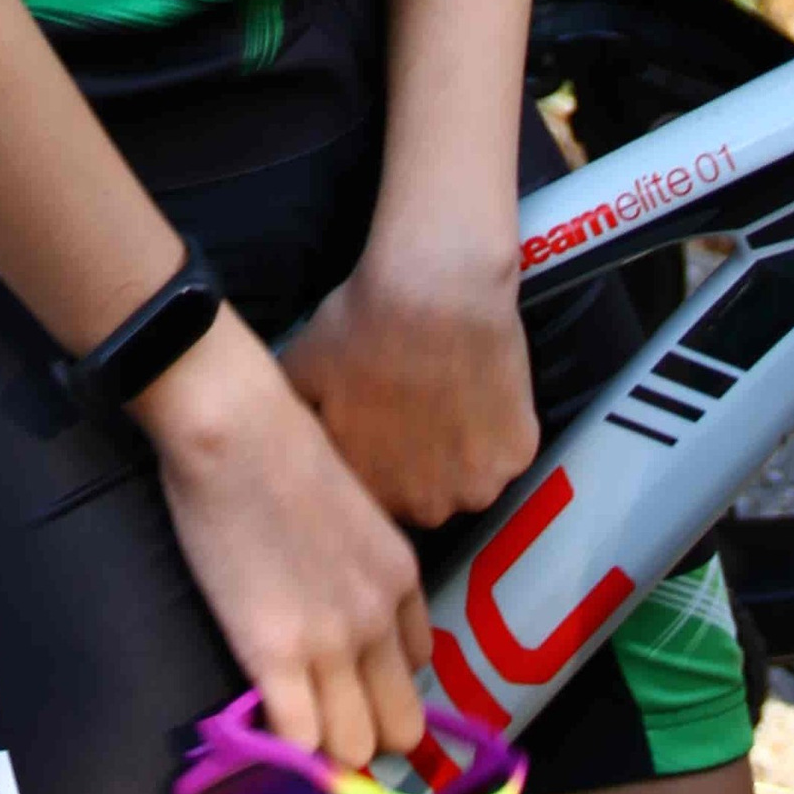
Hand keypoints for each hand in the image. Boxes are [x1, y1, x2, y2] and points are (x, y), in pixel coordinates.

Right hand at [135, 309, 431, 767]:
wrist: (236, 427)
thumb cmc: (279, 443)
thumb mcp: (349, 504)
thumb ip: (355, 559)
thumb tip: (329, 592)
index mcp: (400, 576)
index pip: (418, 667)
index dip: (381, 682)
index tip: (350, 683)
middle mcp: (378, 620)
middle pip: (399, 727)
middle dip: (366, 733)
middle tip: (322, 719)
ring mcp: (330, 642)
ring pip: (354, 748)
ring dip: (325, 748)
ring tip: (290, 727)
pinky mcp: (274, 654)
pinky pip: (298, 742)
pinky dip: (282, 747)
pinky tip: (260, 724)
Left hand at [282, 233, 538, 528]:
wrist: (435, 286)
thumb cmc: (362, 326)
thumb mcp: (301, 372)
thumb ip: (292, 424)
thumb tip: (275, 445)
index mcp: (369, 495)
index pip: (370, 504)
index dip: (371, 466)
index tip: (373, 430)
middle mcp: (426, 506)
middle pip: (420, 499)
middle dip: (413, 468)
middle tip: (410, 410)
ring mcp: (479, 484)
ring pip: (465, 480)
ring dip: (456, 455)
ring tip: (443, 397)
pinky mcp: (519, 453)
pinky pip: (504, 451)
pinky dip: (494, 429)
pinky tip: (475, 386)